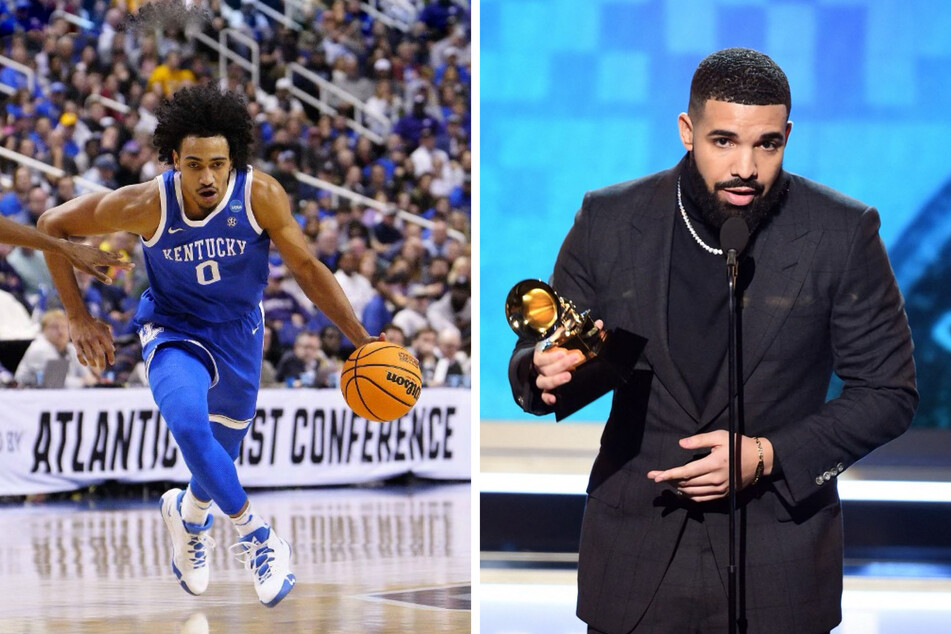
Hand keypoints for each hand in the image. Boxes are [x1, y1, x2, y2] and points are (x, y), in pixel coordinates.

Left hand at [59, 241, 133, 284]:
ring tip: (121, 256)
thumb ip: (99, 276)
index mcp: (102, 260)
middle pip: (114, 259)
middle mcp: (101, 254)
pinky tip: (105, 253)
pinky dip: (107, 253)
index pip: (116, 264)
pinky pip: (102, 251)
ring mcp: (96, 251)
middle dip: (122, 262)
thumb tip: (110, 282)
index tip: (133, 266)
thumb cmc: (77, 260)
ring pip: (108, 254)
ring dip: (116, 256)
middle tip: (131, 265)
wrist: (68, 248)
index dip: (124, 265)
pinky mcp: (91, 249)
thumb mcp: (88, 270)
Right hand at [68, 313, 115, 369]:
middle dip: (102, 364)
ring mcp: (84, 341)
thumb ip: (109, 338)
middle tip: (102, 369)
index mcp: (102, 335)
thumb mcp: (104, 328)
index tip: (112, 363)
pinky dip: (82, 361)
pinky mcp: (76, 342)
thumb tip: (113, 349)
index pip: (109, 349)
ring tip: (95, 366)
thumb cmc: (94, 323)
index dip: (111, 357)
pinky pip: (79, 354)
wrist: (79, 316)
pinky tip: (86, 364)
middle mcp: (93, 339)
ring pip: (89, 356)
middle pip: (99, 354)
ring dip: (93, 363)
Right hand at [533, 320, 601, 404]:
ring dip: (555, 380)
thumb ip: (579, 331)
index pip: (542, 355)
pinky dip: (547, 398)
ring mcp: (542, 379)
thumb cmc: (557, 350)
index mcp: (541, 353)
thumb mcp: (564, 340)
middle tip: (575, 359)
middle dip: (560, 364)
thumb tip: (599, 323)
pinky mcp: (545, 391)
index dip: (552, 356)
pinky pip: (543, 397)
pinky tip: (554, 399)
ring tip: (569, 376)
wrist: (545, 364)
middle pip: (545, 368)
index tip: (565, 352)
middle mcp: (540, 367)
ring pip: (543, 382)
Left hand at [646, 431, 770, 502]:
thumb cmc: (738, 445)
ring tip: (667, 481)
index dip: (669, 474)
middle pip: (687, 483)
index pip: (686, 472)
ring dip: (677, 488)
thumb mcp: (719, 436)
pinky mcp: (723, 494)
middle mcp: (716, 479)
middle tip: (657, 476)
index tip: (654, 476)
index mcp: (714, 463)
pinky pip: (702, 499)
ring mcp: (720, 488)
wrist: (759, 460)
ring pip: (693, 492)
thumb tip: (681, 443)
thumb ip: (699, 440)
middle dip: (669, 480)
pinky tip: (682, 491)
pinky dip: (690, 496)